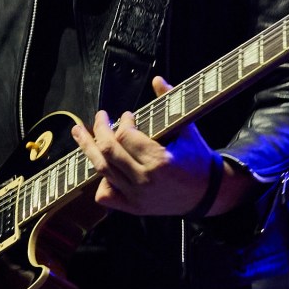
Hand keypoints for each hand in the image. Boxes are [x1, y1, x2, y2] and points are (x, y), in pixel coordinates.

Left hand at [72, 77, 248, 217]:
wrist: (208, 192)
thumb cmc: (198, 158)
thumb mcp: (188, 128)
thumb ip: (171, 101)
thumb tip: (158, 80)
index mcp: (158, 161)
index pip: (125, 136)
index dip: (123, 122)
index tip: (128, 115)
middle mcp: (144, 181)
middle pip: (107, 151)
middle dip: (99, 130)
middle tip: (100, 117)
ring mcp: (137, 197)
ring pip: (102, 170)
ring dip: (88, 149)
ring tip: (80, 133)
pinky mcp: (134, 207)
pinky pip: (106, 196)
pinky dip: (100, 181)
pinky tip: (100, 165)